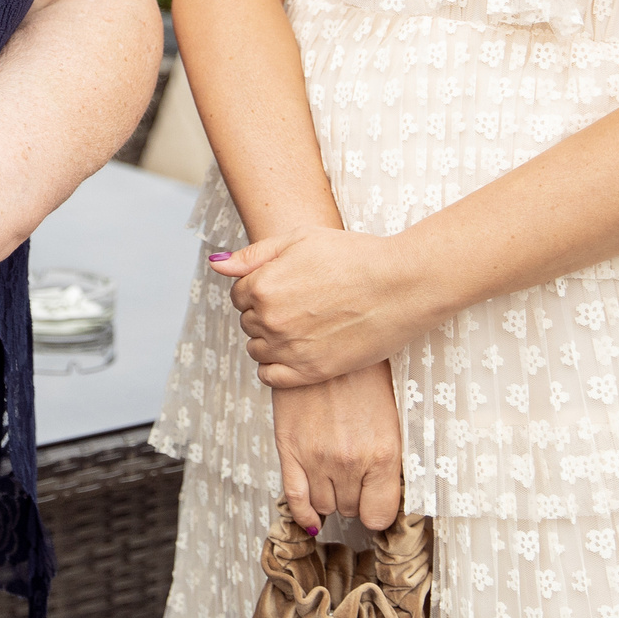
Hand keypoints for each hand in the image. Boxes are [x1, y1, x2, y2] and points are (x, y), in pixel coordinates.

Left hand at [212, 226, 434, 386]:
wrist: (402, 285)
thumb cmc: (354, 255)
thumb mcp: (299, 239)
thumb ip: (253, 255)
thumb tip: (216, 263)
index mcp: (263, 285)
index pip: (238, 295)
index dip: (260, 287)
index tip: (285, 285)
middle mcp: (270, 319)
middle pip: (247, 321)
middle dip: (265, 312)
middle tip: (301, 303)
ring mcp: (290, 349)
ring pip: (257, 350)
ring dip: (270, 339)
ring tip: (303, 325)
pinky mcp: (312, 372)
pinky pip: (271, 378)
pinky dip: (275, 368)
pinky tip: (296, 352)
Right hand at [271, 363, 402, 532]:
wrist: (325, 337)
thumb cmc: (362, 372)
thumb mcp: (390, 415)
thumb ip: (387, 457)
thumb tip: (384, 492)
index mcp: (383, 454)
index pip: (380, 516)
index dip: (377, 511)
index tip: (376, 501)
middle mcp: (350, 461)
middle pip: (351, 509)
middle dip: (354, 496)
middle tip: (354, 475)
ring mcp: (316, 457)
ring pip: (324, 505)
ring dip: (330, 496)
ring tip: (334, 475)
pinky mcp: (289, 446)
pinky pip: (294, 496)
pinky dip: (302, 512)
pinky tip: (310, 513)